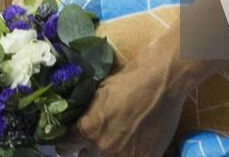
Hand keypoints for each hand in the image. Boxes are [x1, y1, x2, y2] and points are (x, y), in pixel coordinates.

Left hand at [63, 51, 190, 156]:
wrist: (163, 81)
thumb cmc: (131, 79)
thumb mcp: (100, 92)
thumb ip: (89, 113)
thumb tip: (81, 121)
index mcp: (88, 128)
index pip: (65, 145)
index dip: (68, 142)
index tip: (72, 140)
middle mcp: (102, 147)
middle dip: (88, 150)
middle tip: (97, 141)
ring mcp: (125, 156)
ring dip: (107, 154)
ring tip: (116, 144)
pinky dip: (131, 154)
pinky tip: (134, 147)